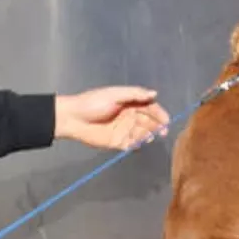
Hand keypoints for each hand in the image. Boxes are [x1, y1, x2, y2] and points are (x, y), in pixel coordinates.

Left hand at [54, 86, 170, 149]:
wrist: (72, 118)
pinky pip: (132, 144)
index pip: (150, 108)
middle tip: (161, 131)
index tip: (166, 121)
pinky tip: (137, 143)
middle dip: (157, 126)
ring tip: (148, 137)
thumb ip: (134, 94)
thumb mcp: (114, 94)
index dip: (159, 114)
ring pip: (142, 133)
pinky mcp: (118, 142)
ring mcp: (124, 130)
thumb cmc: (92, 103)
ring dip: (148, 135)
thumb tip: (154, 94)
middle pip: (149, 122)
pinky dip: (137, 144)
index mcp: (130, 103)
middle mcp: (129, 116)